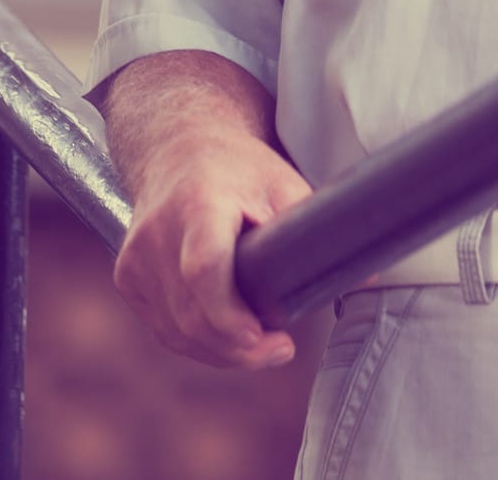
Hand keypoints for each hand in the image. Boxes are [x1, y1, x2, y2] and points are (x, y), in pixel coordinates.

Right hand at [110, 132, 313, 368]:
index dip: (230, 315)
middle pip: (192, 314)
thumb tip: (370, 273)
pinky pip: (164, 327)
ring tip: (261, 345)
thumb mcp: (283, 184)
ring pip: (177, 331)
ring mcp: (136, 258)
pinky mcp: (127, 277)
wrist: (179, 145)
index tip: (263, 337)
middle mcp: (158, 232)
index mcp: (199, 203)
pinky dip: (196, 339)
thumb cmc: (238, 166)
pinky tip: (227, 336)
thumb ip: (315, 230)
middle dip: (238, 347)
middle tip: (281, 350)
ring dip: (220, 351)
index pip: (204, 270)